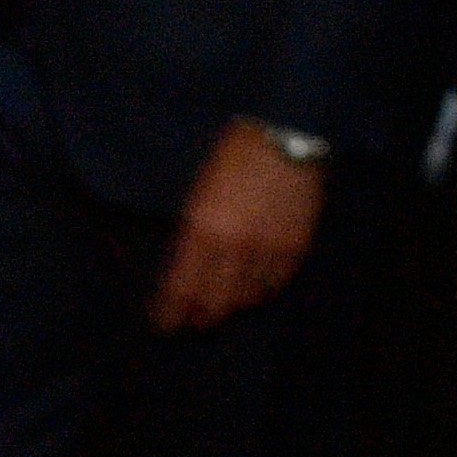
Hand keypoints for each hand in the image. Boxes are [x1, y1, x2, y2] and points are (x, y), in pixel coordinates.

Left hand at [149, 122, 322, 331]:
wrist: (286, 132)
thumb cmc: (233, 153)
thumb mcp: (198, 191)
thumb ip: (191, 232)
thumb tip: (180, 268)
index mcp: (202, 230)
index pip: (180, 291)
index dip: (169, 314)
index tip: (162, 323)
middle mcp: (234, 248)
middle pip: (213, 305)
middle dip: (198, 318)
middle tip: (191, 322)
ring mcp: (267, 250)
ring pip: (246, 300)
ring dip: (231, 306)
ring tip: (222, 306)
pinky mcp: (294, 247)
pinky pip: (274, 285)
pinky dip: (261, 292)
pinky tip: (252, 290)